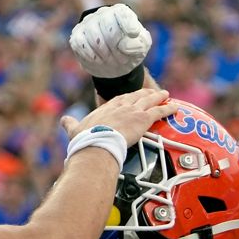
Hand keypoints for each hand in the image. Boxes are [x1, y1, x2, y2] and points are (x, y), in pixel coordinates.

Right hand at [60, 88, 176, 145]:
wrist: (96, 145)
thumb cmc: (85, 140)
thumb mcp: (75, 129)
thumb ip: (70, 124)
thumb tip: (64, 120)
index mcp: (106, 108)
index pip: (119, 99)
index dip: (127, 98)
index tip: (131, 97)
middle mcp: (120, 106)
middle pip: (136, 96)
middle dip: (145, 94)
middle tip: (152, 93)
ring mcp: (133, 111)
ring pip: (149, 101)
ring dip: (158, 97)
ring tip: (165, 95)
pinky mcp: (143, 119)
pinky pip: (159, 112)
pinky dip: (167, 108)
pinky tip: (175, 107)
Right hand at [69, 4, 151, 77]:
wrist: (115, 62)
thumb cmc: (130, 50)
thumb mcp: (142, 47)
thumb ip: (138, 43)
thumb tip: (123, 45)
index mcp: (120, 12)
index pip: (121, 13)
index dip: (128, 24)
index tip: (134, 34)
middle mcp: (103, 14)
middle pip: (107, 26)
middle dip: (116, 47)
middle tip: (123, 60)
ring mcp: (88, 24)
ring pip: (94, 38)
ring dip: (105, 55)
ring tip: (112, 61)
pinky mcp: (77, 36)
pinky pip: (80, 45)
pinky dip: (91, 56)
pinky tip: (99, 60)